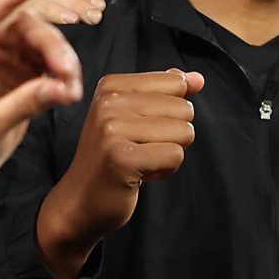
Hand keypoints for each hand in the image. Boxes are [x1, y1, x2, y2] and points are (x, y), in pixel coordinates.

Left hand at [0, 0, 83, 192]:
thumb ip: (24, 105)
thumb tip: (58, 88)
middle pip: (23, 30)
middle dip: (52, 45)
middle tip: (69, 71)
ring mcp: (1, 66)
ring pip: (38, 45)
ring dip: (60, 60)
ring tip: (71, 88)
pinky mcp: (17, 81)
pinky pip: (45, 66)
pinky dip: (60, 75)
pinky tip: (68, 92)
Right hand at [0, 0, 115, 26]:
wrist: (13, 54)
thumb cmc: (49, 26)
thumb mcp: (70, 3)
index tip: (100, 4)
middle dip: (72, 0)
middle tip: (94, 16)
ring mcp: (3, 1)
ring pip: (29, 0)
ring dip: (53, 9)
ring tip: (74, 22)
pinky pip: (12, 19)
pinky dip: (32, 25)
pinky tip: (49, 36)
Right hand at [36, 66, 204, 278]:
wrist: (81, 201)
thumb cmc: (113, 158)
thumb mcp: (134, 116)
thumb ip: (166, 93)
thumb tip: (198, 78)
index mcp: (111, 86)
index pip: (176, 82)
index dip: (172, 111)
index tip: (142, 128)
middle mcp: (109, 103)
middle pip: (184, 109)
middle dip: (174, 134)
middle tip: (142, 148)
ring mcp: (112, 130)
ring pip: (184, 132)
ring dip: (170, 153)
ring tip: (141, 160)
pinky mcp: (122, 158)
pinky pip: (176, 156)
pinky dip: (167, 170)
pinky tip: (142, 174)